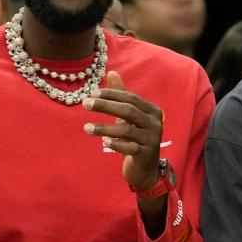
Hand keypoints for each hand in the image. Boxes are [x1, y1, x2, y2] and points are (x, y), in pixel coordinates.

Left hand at [82, 70, 162, 189]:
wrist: (146, 169)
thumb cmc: (135, 138)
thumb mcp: (129, 116)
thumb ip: (121, 95)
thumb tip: (111, 72)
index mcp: (152, 111)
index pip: (130, 98)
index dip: (111, 94)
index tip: (91, 93)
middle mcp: (155, 124)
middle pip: (128, 110)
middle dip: (105, 106)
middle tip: (85, 103)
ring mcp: (152, 140)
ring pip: (127, 130)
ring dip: (104, 128)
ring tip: (86, 128)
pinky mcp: (146, 155)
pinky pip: (129, 148)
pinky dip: (116, 144)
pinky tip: (104, 142)